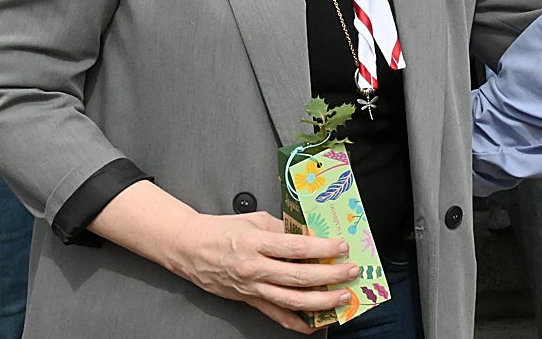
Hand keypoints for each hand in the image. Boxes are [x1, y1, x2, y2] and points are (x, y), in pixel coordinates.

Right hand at [167, 211, 357, 333]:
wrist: (191, 249)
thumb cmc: (222, 231)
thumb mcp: (255, 219)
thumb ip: (283, 227)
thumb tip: (310, 235)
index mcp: (256, 242)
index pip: (296, 248)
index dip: (322, 249)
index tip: (341, 247)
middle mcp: (254, 268)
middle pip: (299, 277)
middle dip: (330, 276)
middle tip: (350, 272)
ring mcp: (252, 288)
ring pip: (292, 300)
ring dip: (321, 301)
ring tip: (342, 296)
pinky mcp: (250, 300)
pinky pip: (277, 315)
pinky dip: (298, 322)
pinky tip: (316, 322)